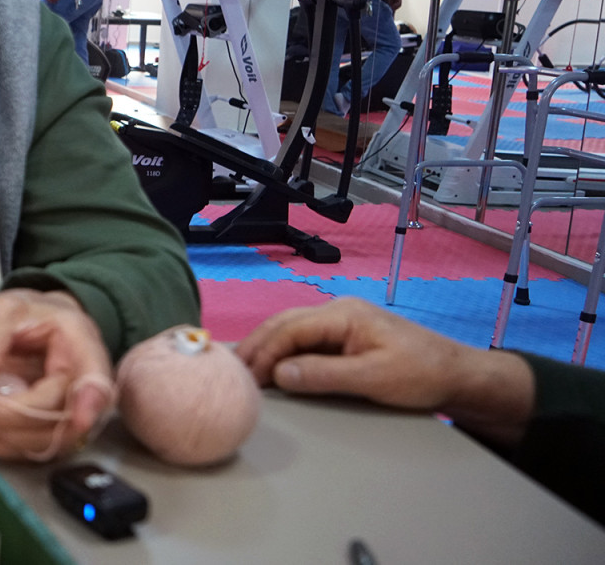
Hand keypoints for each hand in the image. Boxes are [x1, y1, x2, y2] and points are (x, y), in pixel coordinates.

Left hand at [0, 289, 113, 460]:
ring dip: (1, 437)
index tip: (80, 420)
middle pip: (59, 416)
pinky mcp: (55, 429)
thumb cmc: (30, 314)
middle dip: (9, 418)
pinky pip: (33, 448)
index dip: (91, 401)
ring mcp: (74, 412)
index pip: (96, 379)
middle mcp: (86, 385)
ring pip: (46, 441)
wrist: (40, 324)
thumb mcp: (4, 310)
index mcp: (82, 345)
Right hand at [236, 298, 534, 445]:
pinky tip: (273, 368)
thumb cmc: (421, 374)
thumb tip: (279, 375)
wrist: (459, 376)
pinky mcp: (347, 336)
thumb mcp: (372, 379)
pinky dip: (284, 353)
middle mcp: (338, 311)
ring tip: (245, 371)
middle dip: (256, 347)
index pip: (289, 328)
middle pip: (284, 323)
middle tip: (232, 373)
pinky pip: (304, 340)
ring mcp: (342, 322)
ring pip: (291, 330)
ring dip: (267, 350)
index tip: (246, 377)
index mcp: (343, 314)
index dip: (264, 352)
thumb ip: (323, 375)